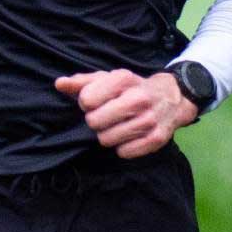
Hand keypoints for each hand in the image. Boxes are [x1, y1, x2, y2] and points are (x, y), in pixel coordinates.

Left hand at [54, 68, 195, 157]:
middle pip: (94, 122)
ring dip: (108, 135)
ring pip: (107, 140)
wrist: (171, 97)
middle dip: (96, 121)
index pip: (87, 100)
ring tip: (118, 126)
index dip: (87, 104)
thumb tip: (60, 84)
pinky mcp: (157, 139)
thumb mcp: (109, 79)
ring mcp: (149, 120)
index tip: (96, 103)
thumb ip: (82, 82)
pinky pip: (124, 152)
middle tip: (106, 117)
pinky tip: (129, 136)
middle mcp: (138, 98)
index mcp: (123, 79)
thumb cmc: (132, 88)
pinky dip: (123, 147)